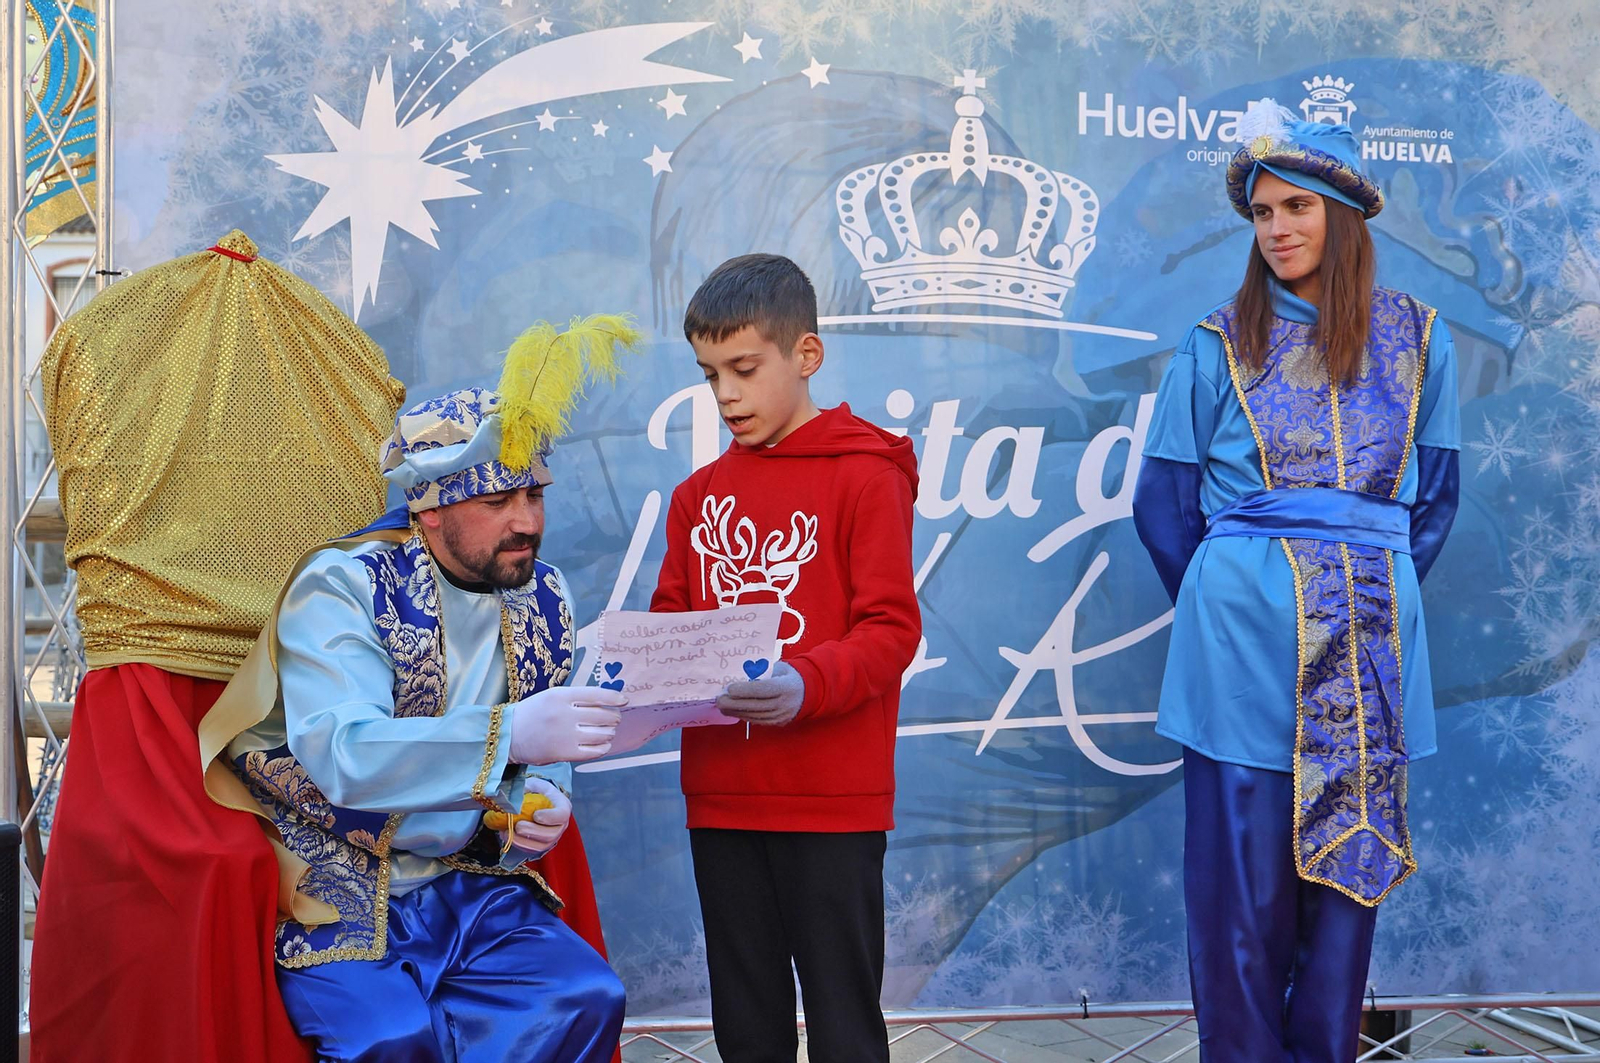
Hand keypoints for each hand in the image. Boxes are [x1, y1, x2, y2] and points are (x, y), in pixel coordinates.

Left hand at [503, 777, 570, 857]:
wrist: (539, 802)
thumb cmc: (538, 792)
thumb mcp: (533, 784)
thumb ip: (525, 788)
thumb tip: (510, 796)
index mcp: (562, 806)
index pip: (562, 815)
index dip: (550, 817)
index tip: (535, 815)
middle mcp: (561, 825)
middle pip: (551, 834)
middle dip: (533, 832)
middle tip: (518, 826)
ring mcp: (552, 837)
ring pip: (542, 845)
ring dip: (523, 841)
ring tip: (507, 833)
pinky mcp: (542, 845)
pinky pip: (532, 850)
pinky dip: (519, 845)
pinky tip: (507, 837)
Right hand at [508, 686, 625, 764]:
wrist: (508, 735)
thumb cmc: (533, 713)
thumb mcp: (552, 696)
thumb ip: (577, 698)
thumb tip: (607, 701)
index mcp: (562, 695)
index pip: (596, 694)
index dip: (614, 698)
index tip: (624, 700)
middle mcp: (565, 714)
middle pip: (604, 715)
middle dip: (613, 718)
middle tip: (614, 719)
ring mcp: (566, 734)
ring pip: (602, 734)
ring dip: (609, 733)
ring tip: (607, 732)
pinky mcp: (565, 753)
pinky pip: (594, 751)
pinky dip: (603, 748)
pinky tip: (603, 745)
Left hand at [716, 661, 803, 725]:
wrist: (807, 692)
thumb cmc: (788, 676)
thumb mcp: (779, 668)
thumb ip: (762, 672)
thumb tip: (740, 676)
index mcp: (787, 687)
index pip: (763, 690)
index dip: (745, 690)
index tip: (729, 688)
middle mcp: (785, 704)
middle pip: (756, 705)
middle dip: (734, 703)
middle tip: (719, 699)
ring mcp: (782, 715)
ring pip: (755, 715)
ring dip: (736, 712)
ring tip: (722, 706)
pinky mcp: (778, 722)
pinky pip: (758, 721)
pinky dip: (744, 716)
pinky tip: (733, 711)